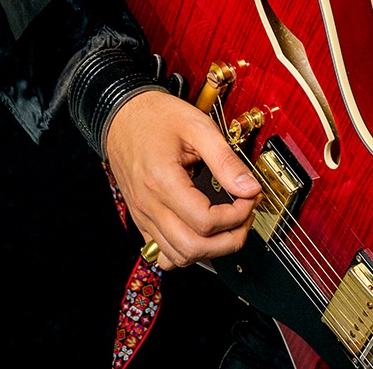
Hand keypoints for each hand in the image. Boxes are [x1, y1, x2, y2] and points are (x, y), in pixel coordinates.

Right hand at [105, 89, 261, 269]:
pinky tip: (201, 235)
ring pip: (178, 257)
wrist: (123, 115)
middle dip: (229, 240)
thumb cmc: (156, 116)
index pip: (205, 221)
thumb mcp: (197, 126)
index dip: (236, 216)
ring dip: (210, 250)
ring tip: (228, 226)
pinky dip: (185, 253)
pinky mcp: (141, 219)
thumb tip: (249, 187)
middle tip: (245, 217)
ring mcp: (143, 215)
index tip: (249, 198)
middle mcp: (150, 204)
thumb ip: (225, 159)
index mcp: (163, 180)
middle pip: (193, 248)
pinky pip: (162, 253)